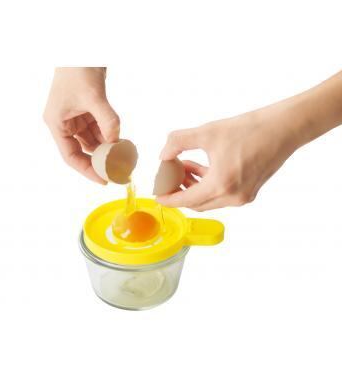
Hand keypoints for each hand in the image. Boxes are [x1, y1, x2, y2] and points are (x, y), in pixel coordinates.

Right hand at [43, 67, 119, 182]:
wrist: (82, 47)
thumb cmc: (79, 68)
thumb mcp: (94, 97)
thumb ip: (107, 121)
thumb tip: (118, 142)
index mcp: (57, 123)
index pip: (70, 156)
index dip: (86, 170)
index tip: (103, 180)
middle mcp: (65, 123)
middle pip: (82, 151)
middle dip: (100, 160)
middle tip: (118, 171)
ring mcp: (76, 118)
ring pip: (93, 141)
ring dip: (107, 148)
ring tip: (123, 158)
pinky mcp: (87, 111)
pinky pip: (99, 130)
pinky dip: (110, 136)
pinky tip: (122, 142)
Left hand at [157, 70, 341, 210]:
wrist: (284, 127)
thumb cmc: (250, 129)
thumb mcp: (207, 132)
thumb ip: (178, 142)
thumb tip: (163, 156)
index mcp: (221, 185)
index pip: (186, 200)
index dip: (169, 198)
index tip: (157, 195)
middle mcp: (233, 197)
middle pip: (196, 203)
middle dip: (180, 191)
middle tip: (169, 177)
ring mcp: (243, 197)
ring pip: (208, 200)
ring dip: (193, 187)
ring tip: (184, 167)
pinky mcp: (249, 192)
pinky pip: (220, 195)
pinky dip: (207, 185)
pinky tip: (200, 167)